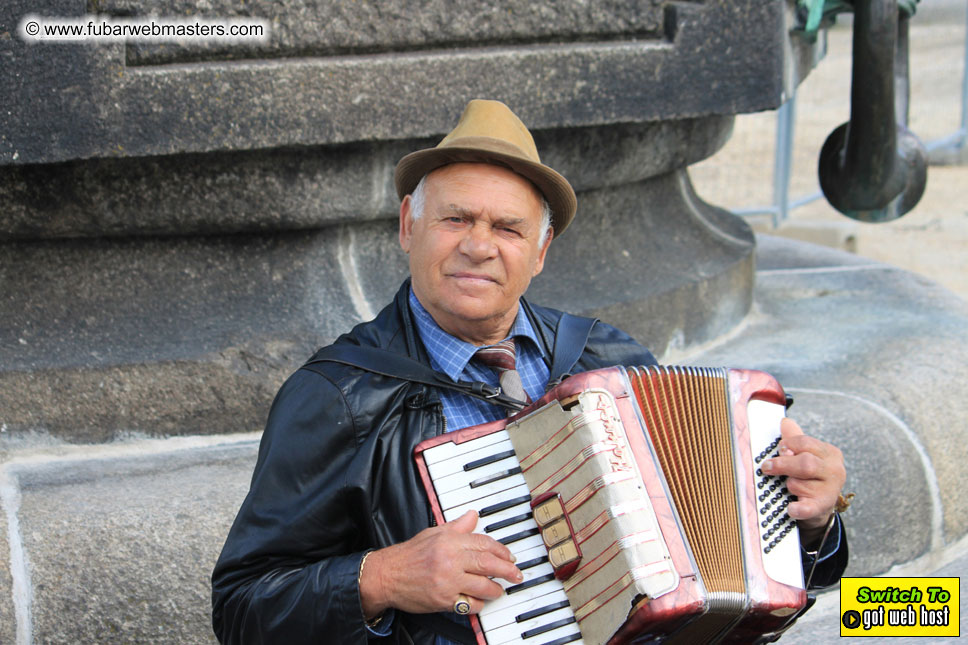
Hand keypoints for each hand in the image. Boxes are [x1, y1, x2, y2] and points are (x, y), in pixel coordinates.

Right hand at [359, 510, 522, 618]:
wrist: (387, 575)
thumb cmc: (409, 555)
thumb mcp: (433, 533)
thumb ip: (456, 527)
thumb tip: (473, 516)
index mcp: (449, 541)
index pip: (483, 543)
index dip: (501, 551)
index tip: (509, 557)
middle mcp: (450, 560)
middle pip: (488, 564)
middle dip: (507, 570)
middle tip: (516, 574)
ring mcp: (447, 581)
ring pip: (482, 585)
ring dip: (496, 589)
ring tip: (500, 589)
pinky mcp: (443, 600)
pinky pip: (469, 604)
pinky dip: (479, 604)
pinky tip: (481, 600)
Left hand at [761, 418, 845, 545]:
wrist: (820, 505)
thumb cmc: (810, 475)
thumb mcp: (806, 454)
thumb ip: (795, 438)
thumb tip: (785, 422)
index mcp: (831, 453)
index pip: (806, 443)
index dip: (788, 445)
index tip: (779, 449)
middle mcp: (835, 471)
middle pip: (806, 463)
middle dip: (782, 464)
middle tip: (767, 467)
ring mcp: (830, 491)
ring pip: (800, 484)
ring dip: (789, 485)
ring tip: (788, 487)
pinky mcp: (822, 508)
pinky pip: (807, 508)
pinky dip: (797, 509)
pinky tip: (790, 508)